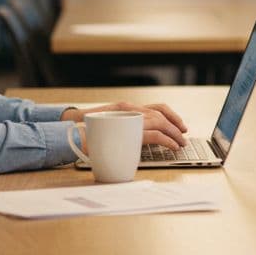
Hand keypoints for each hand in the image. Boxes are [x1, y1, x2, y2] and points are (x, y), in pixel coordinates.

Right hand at [62, 102, 188, 149]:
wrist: (72, 133)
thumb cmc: (88, 132)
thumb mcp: (109, 126)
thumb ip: (123, 127)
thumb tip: (137, 137)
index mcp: (127, 108)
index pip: (156, 107)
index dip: (171, 115)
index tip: (180, 125)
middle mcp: (130, 110)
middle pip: (161, 114)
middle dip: (176, 125)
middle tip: (184, 136)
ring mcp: (130, 120)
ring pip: (160, 123)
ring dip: (174, 134)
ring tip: (181, 143)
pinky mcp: (129, 133)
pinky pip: (155, 135)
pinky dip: (168, 141)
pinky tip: (173, 147)